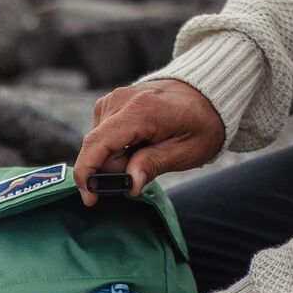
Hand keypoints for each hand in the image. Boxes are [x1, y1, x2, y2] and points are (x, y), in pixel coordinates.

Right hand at [73, 80, 225, 206]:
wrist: (205, 93)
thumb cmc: (201, 123)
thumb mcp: (187, 150)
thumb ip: (154, 164)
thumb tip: (130, 184)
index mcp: (140, 110)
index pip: (97, 144)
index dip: (87, 174)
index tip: (90, 199)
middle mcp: (119, 100)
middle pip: (97, 148)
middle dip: (114, 170)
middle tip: (145, 170)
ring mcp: (113, 99)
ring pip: (98, 144)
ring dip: (117, 159)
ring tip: (146, 152)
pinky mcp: (110, 103)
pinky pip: (102, 136)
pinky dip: (116, 148)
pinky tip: (138, 145)